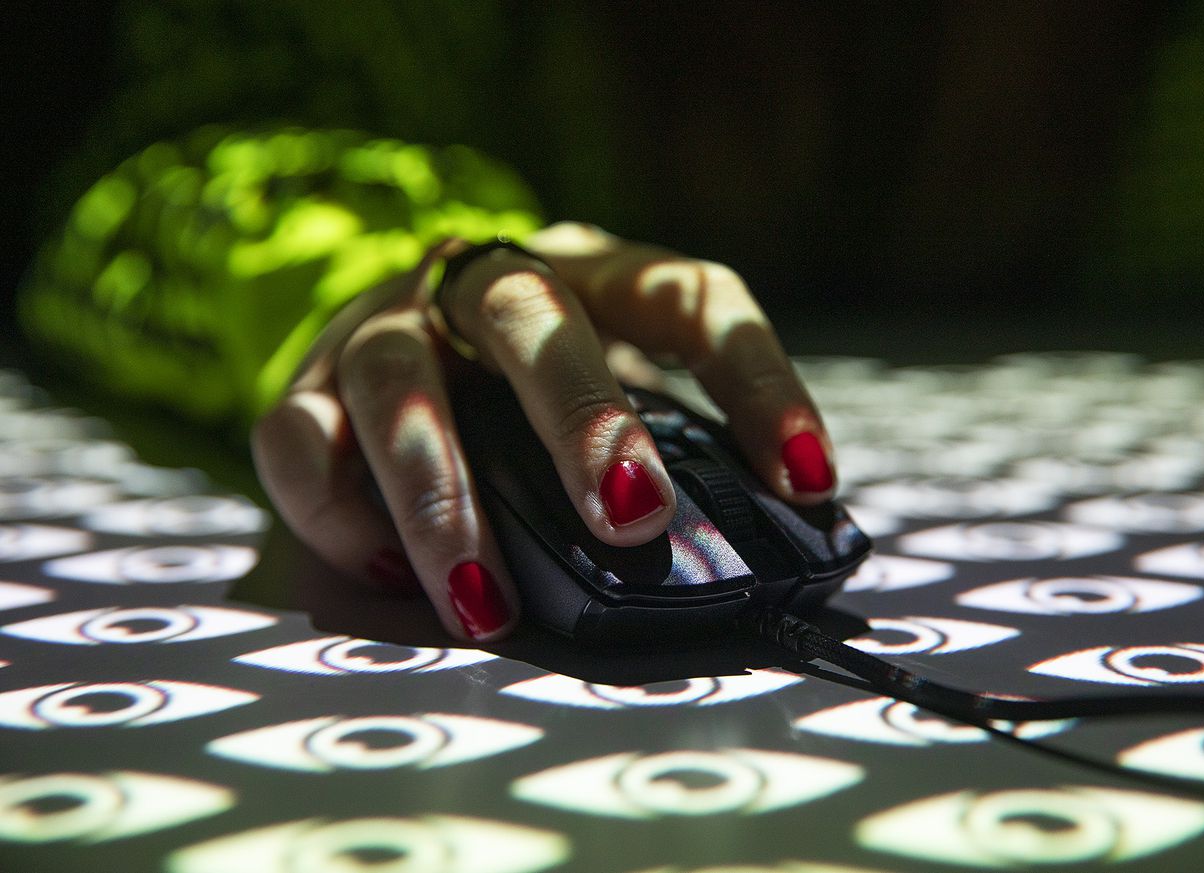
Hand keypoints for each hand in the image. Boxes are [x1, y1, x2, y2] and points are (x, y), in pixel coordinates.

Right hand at [251, 222, 835, 641]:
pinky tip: (388, 573)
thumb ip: (660, 454)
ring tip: (487, 604)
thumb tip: (760, 549)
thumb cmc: (528, 389)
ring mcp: (385, 326)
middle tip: (634, 518)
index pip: (688, 294)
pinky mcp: (304, 383)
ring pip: (401, 381)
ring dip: (443, 496)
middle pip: (533, 314)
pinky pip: (298, 440)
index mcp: (592, 276)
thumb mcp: (607, 398)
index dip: (757, 379)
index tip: (809, 480)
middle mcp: (484, 282)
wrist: (397, 338)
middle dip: (583, 416)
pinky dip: (340, 512)